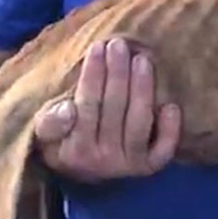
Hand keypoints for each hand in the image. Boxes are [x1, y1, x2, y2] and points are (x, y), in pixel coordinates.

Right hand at [32, 38, 180, 183]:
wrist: (81, 173)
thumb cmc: (62, 140)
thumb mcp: (45, 133)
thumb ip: (49, 122)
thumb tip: (68, 109)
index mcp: (75, 150)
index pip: (87, 105)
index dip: (93, 75)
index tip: (98, 47)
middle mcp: (102, 160)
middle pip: (114, 109)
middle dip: (118, 73)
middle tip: (120, 45)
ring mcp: (127, 164)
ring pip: (138, 123)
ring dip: (142, 89)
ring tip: (142, 60)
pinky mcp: (147, 167)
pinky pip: (162, 151)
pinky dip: (169, 131)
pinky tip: (171, 106)